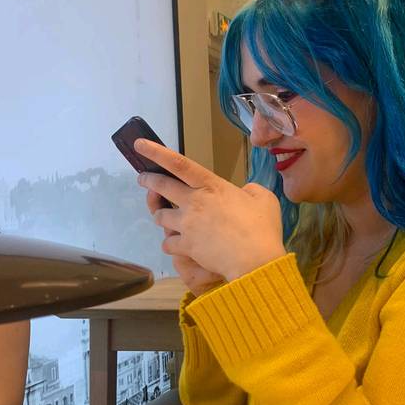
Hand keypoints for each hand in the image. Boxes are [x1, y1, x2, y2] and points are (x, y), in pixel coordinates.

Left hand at [136, 139, 285, 281]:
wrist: (254, 260)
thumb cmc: (261, 227)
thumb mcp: (264, 198)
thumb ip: (251, 189)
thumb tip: (244, 191)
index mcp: (212, 186)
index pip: (179, 164)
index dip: (157, 152)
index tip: (139, 145)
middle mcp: (193, 202)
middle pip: (161, 187)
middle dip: (148, 180)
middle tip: (143, 178)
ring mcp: (187, 225)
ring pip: (160, 216)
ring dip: (161, 215)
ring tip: (166, 216)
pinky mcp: (186, 246)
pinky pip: (168, 243)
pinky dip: (171, 243)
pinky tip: (177, 244)